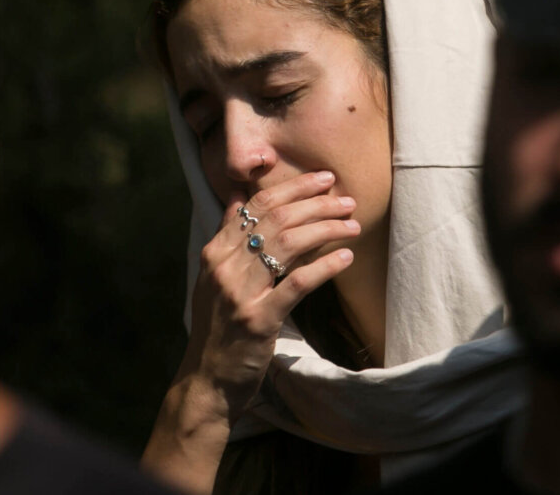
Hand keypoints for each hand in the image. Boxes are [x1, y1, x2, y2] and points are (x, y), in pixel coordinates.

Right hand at [141, 170, 358, 492]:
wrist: (207, 381)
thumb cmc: (217, 328)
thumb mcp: (214, 277)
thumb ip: (227, 235)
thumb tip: (237, 195)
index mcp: (215, 252)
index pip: (257, 204)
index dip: (293, 187)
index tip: (323, 179)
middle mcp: (224, 267)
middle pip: (276, 219)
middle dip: (316, 203)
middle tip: (346, 199)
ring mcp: (240, 293)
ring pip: (288, 244)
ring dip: (325, 229)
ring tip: (352, 225)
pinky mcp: (258, 319)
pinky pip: (296, 284)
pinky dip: (324, 267)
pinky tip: (346, 257)